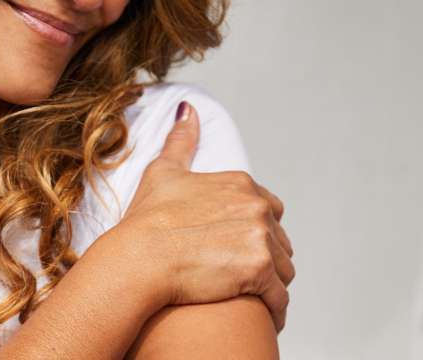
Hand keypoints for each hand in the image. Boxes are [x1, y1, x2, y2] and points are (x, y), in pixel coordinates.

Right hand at [116, 101, 294, 332]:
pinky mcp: (260, 272)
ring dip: (271, 283)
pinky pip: (280, 298)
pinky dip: (273, 309)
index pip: (267, 209)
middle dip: (264, 256)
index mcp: (240, 184)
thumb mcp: (163, 172)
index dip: (251, 229)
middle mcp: (256, 206)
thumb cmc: (146, 219)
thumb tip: (188, 110)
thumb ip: (181, 141)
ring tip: (248, 294)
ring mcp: (260, 238)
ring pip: (283, 269)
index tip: (231, 244)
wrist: (139, 258)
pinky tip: (259, 313)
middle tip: (237, 272)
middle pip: (279, 239)